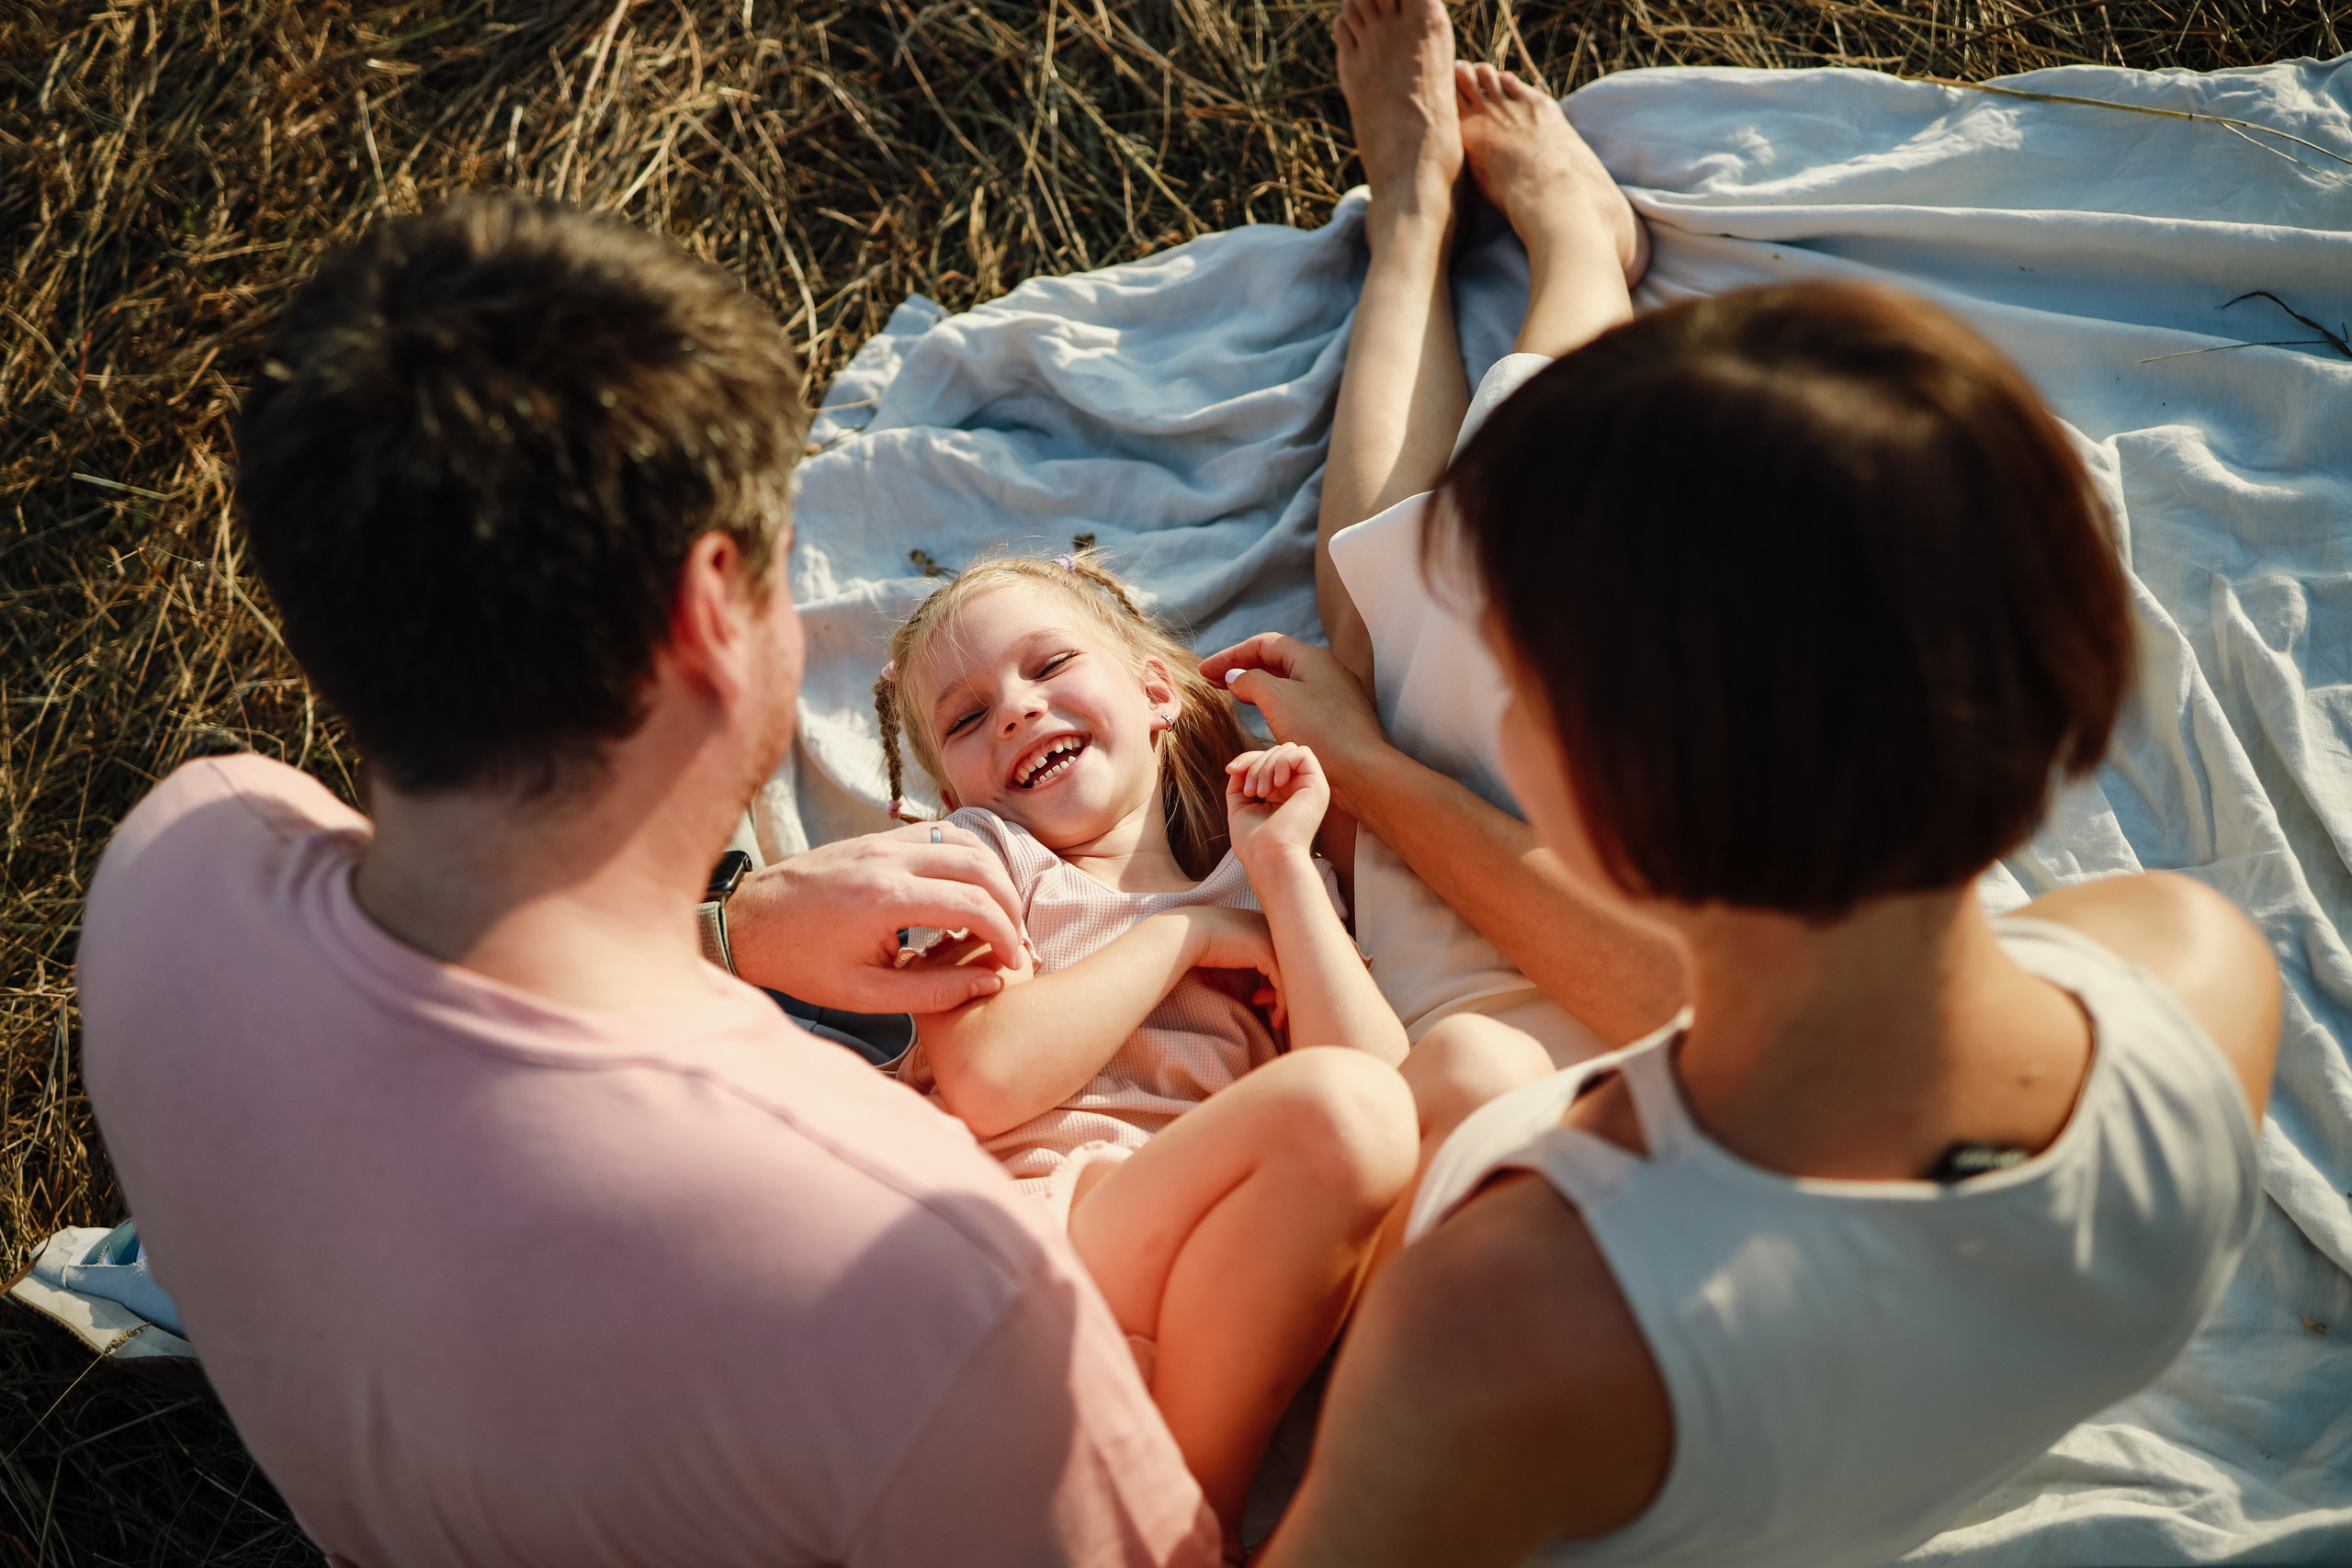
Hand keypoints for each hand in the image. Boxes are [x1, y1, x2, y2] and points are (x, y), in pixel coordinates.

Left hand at [724, 823, 1025, 1013]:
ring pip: (966, 842)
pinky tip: (967, 891)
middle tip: (1012, 940)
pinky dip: (967, 859)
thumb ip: (933, 992)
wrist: (749, 923)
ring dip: (993, 877)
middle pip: (981, 867)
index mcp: (885, 899)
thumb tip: (989, 984)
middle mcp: (889, 859)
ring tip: (996, 916)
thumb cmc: (802, 963)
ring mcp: (883, 841)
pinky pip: (940, 834)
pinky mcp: (877, 836)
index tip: (1010, 962)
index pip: (973, 904)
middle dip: (1009, 905)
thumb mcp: (865, 994)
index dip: (1004, 934)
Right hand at [1178, 905, 1286, 1028]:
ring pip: (1294, 977)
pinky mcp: (1267, 952)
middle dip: (1288, 994)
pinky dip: (1282, 1005)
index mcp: (1268, 923)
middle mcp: (1274, 927)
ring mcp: (1272, 938)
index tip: (1269, 1001)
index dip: (1282, 982)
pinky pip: (1284, 984)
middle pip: (1295, 967)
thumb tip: (1263, 982)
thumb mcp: (1234, 949)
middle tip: (1280, 1016)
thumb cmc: (1203, 945)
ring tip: (1276, 1020)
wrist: (1187, 935)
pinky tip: (1275, 1019)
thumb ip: (1251, 956)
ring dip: (1286, 1003)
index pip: (1288, 957)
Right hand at [1200, 633, 1390, 818]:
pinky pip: (1298, 703)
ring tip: (1233, 696)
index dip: (1231, 655)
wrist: (1362, 771)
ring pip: (1287, 683)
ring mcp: (1334, 695)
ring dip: (1258, 686)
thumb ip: (1250, 681)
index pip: (1264, 644)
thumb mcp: (1277, 699)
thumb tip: (1235, 677)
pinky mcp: (1337, 719)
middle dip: (1242, 668)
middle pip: (1276, 660)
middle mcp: (1326, 671)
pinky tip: (1265, 717)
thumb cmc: (1321, 731)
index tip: (1205, 672)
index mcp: (1312, 658)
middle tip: (1212, 682)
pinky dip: (1275, 704)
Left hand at [1225, 743, 1328, 868]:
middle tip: (1251, 790)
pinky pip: (1303, 753)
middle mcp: (1297, 788)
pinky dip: (1284, 762)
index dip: (1247, 759)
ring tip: (1261, 791)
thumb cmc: (1254, 844)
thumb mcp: (1239, 806)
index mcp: (1281, 793)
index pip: (1267, 760)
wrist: (1268, 859)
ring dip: (1267, 765)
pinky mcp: (1318, 786)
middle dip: (1256, 764)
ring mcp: (1309, 787)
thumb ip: (1240, 781)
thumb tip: (1238, 764)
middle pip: (1276, 752)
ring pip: (1288, 750)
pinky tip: (1277, 784)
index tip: (1231, 770)